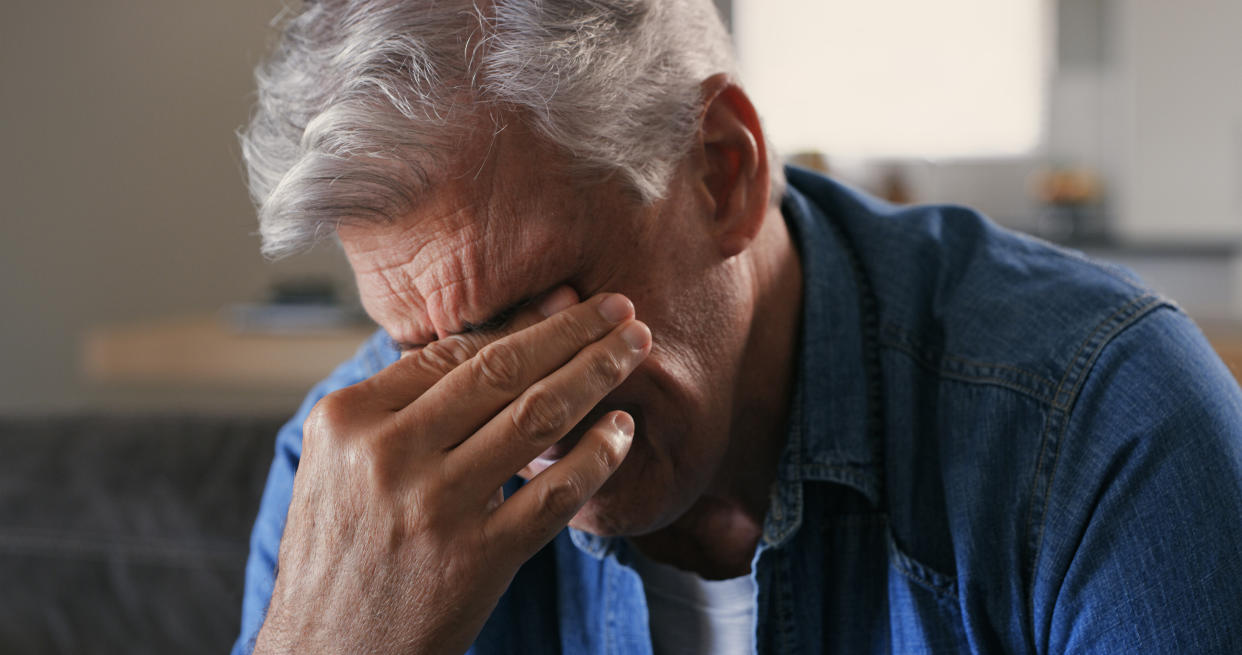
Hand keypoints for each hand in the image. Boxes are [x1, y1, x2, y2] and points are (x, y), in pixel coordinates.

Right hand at [253, 288, 651, 653]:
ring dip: (595, 374)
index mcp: (348, 419)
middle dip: (571, 331)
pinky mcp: (477, 559)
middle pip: (501, 371)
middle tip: (619, 307)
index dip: (520, 321)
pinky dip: (596, 454)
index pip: (451, 352)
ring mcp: (435, 507)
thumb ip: (395, 407)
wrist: (332, 650)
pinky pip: (554, 493)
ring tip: (633, 348)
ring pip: (535, 417)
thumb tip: (482, 344)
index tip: (566, 300)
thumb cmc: (341, 550)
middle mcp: (388, 454)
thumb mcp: (336, 464)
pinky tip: (621, 430)